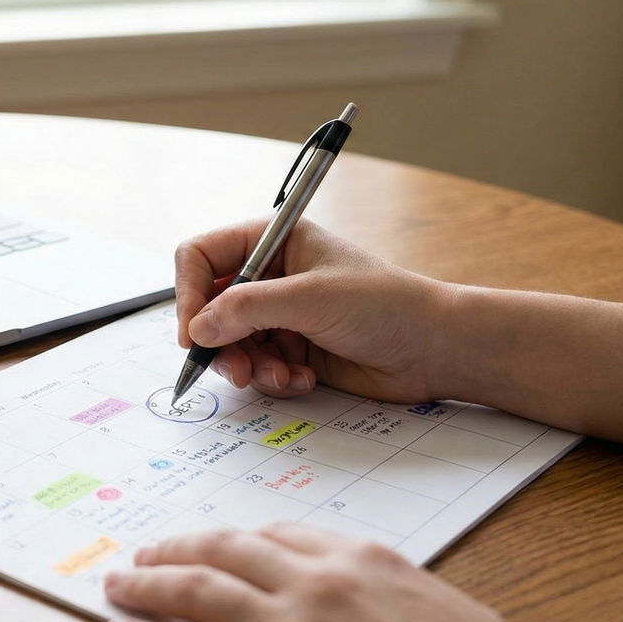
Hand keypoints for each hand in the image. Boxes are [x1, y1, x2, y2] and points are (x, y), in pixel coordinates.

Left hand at [102, 525, 554, 621]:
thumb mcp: (447, 610)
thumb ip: (388, 587)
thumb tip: (358, 586)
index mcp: (361, 561)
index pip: (279, 534)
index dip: (234, 539)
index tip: (212, 543)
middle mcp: (316, 587)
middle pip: (223, 552)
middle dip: (174, 550)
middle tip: (142, 554)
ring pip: (196, 594)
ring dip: (147, 586)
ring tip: (119, 585)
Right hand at [174, 220, 450, 401]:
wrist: (434, 349)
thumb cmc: (385, 305)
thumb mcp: (310, 298)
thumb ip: (247, 309)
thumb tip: (196, 329)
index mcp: (271, 241)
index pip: (200, 257)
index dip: (188, 293)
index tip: (192, 333)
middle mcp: (269, 275)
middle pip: (207, 308)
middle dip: (219, 343)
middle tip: (236, 370)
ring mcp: (278, 314)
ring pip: (228, 344)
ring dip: (248, 366)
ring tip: (281, 376)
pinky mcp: (290, 349)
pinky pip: (255, 367)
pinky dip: (272, 379)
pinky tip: (303, 380)